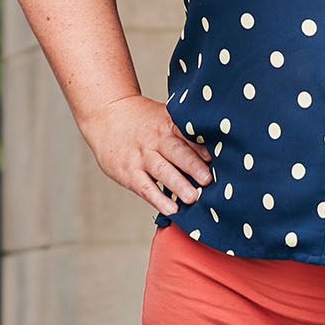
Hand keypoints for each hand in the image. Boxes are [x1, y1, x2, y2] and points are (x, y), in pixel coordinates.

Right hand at [78, 93, 213, 214]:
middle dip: (193, 166)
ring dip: (178, 184)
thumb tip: (218, 150)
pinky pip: (144, 187)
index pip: (186, 133)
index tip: (217, 156)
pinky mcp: (128, 172)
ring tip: (193, 197)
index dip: (201, 145)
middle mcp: (155, 138)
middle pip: (176, 151)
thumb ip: (186, 131)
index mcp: (168, 123)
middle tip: (208, 179)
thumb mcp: (164, 117)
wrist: (106, 115)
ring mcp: (141, 156)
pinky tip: (171, 209)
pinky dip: (158, 198)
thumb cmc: (144, 121)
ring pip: (161, 170)